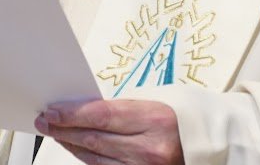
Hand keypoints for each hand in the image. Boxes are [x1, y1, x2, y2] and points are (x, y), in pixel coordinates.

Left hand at [34, 98, 182, 164]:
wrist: (213, 142)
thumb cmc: (187, 115)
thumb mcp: (157, 100)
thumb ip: (122, 108)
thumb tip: (86, 110)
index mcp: (156, 120)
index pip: (101, 116)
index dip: (72, 115)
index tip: (52, 111)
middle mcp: (151, 150)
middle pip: (95, 139)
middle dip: (65, 129)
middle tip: (45, 121)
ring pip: (98, 159)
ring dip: (74, 145)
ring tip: (57, 133)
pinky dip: (91, 159)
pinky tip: (79, 149)